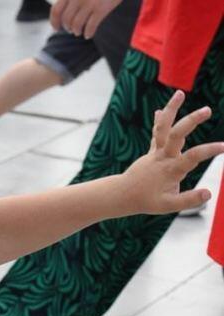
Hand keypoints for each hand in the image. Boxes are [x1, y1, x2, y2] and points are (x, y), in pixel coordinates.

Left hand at [50, 0, 121, 36]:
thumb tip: (60, 16)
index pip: (56, 10)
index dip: (54, 22)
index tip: (56, 29)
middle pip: (66, 20)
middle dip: (68, 28)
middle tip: (71, 30)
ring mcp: (89, 2)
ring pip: (77, 25)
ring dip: (77, 31)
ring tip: (79, 31)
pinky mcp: (101, 8)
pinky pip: (90, 27)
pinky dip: (88, 33)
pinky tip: (89, 34)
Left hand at [119, 91, 223, 215]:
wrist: (122, 196)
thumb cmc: (146, 201)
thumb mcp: (168, 206)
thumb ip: (188, 200)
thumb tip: (209, 194)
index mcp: (171, 169)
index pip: (193, 156)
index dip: (209, 150)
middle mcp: (163, 157)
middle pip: (177, 134)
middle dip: (192, 121)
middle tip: (208, 110)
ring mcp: (156, 152)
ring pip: (164, 127)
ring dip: (171, 109)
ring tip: (179, 93)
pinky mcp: (152, 151)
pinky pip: (157, 133)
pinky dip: (160, 121)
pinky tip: (161, 110)